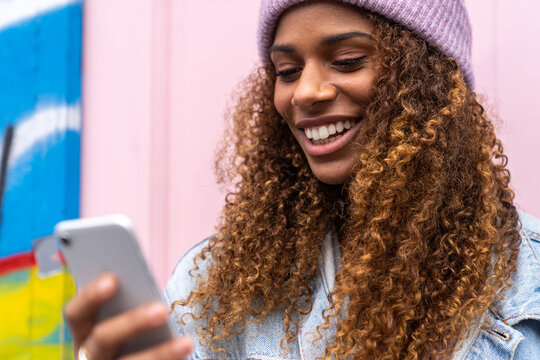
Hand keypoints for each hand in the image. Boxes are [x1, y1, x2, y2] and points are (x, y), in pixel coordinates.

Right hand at [64, 273, 192, 358]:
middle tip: (162, 310)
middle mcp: (87, 355)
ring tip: (187, 342)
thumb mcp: (125, 316)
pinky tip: (186, 351)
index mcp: (83, 332)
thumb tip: (147, 287)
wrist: (135, 358)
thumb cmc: (133, 331)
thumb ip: (127, 302)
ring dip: (160, 353)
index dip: (91, 295)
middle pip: (103, 338)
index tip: (113, 278)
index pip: (75, 313)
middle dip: (133, 322)